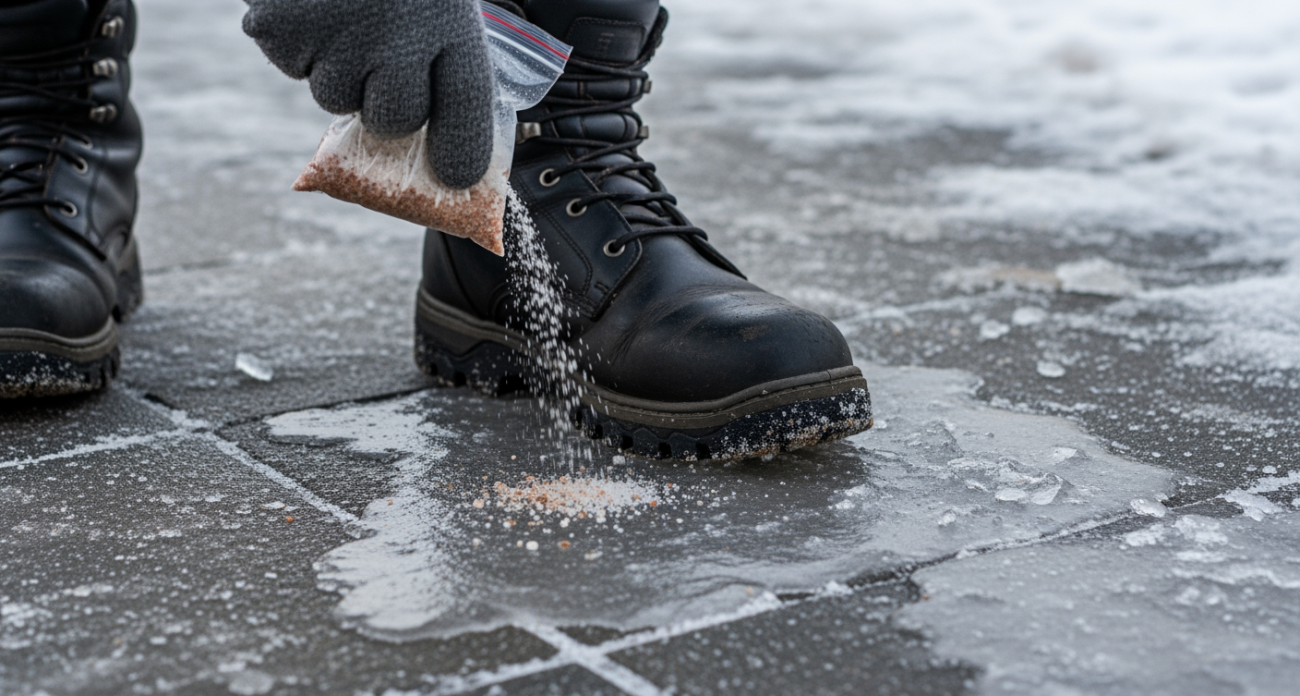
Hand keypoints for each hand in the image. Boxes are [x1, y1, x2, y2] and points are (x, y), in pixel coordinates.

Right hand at [243, 0, 493, 188]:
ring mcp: (337, 35)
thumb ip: (444, 57)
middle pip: (394, 120)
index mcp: (448, 21)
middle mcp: (398, 34)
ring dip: (339, 70)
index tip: (453, 178)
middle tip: (383, 56)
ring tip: (346, 14)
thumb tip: (446, 148)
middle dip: (387, 104)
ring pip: (336, 98)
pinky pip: (293, 66)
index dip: (461, 152)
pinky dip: (299, 44)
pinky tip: (311, 3)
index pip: (464, 108)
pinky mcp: (280, 30)